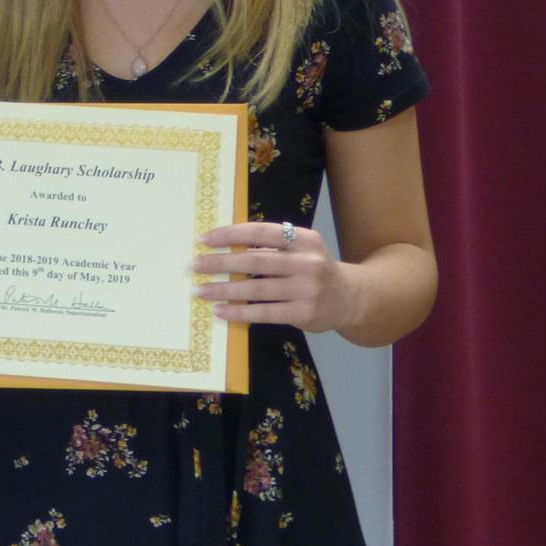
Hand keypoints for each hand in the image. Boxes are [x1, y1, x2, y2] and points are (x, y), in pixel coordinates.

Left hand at [192, 221, 359, 332]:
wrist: (350, 297)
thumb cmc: (314, 269)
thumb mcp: (301, 248)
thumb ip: (272, 245)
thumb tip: (223, 245)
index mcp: (303, 239)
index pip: (260, 232)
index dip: (230, 234)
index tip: (204, 239)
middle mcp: (307, 262)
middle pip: (255, 261)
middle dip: (221, 263)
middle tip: (195, 265)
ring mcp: (307, 289)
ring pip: (257, 289)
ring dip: (224, 290)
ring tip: (200, 290)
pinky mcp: (304, 313)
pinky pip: (265, 313)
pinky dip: (240, 312)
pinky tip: (220, 311)